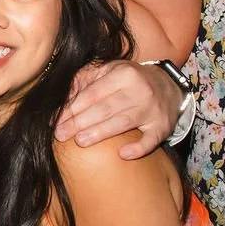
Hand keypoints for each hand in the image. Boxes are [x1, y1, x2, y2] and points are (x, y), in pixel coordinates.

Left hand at [55, 60, 181, 158]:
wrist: (168, 86)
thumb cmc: (130, 80)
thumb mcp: (109, 71)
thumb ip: (84, 79)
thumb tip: (61, 97)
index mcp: (124, 74)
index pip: (92, 94)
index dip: (72, 108)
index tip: (56, 121)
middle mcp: (140, 90)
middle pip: (105, 108)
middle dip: (80, 122)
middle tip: (61, 135)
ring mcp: (152, 110)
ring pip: (123, 123)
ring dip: (100, 133)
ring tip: (81, 141)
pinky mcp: (163, 127)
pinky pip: (151, 139)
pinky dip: (138, 148)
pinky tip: (123, 154)